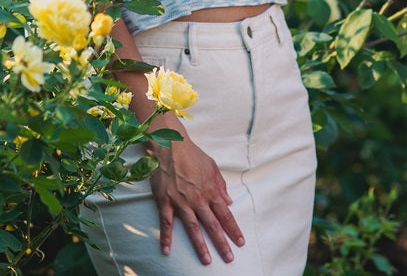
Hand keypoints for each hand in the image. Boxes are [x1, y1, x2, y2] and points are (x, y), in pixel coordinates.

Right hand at [150, 134, 244, 264]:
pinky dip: (166, 237)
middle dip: (222, 243)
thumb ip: (221, 185)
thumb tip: (229, 201)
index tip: (240, 242)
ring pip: (193, 228)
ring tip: (206, 260)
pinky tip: (167, 250)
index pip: (225, 214)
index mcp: (210, 191)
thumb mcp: (212, 166)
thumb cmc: (192, 154)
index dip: (233, 229)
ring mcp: (181, 202)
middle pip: (212, 225)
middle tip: (229, 258)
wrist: (171, 146)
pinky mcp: (165, 202)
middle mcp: (198, 199)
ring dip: (200, 245)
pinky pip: (166, 223)